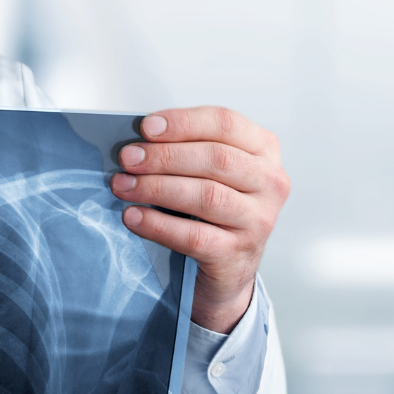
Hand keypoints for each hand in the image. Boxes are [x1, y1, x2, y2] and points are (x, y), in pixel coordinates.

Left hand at [110, 106, 290, 332]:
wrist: (228, 270)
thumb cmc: (215, 214)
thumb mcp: (213, 174)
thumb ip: (188, 152)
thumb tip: (139, 143)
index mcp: (263, 151)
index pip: (226, 124)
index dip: (184, 123)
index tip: (146, 127)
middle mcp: (269, 183)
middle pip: (215, 159)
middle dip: (164, 157)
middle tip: (128, 159)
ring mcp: (258, 220)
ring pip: (206, 196)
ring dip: (157, 188)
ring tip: (123, 186)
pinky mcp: (237, 252)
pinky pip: (193, 235)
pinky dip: (158, 225)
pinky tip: (133, 217)